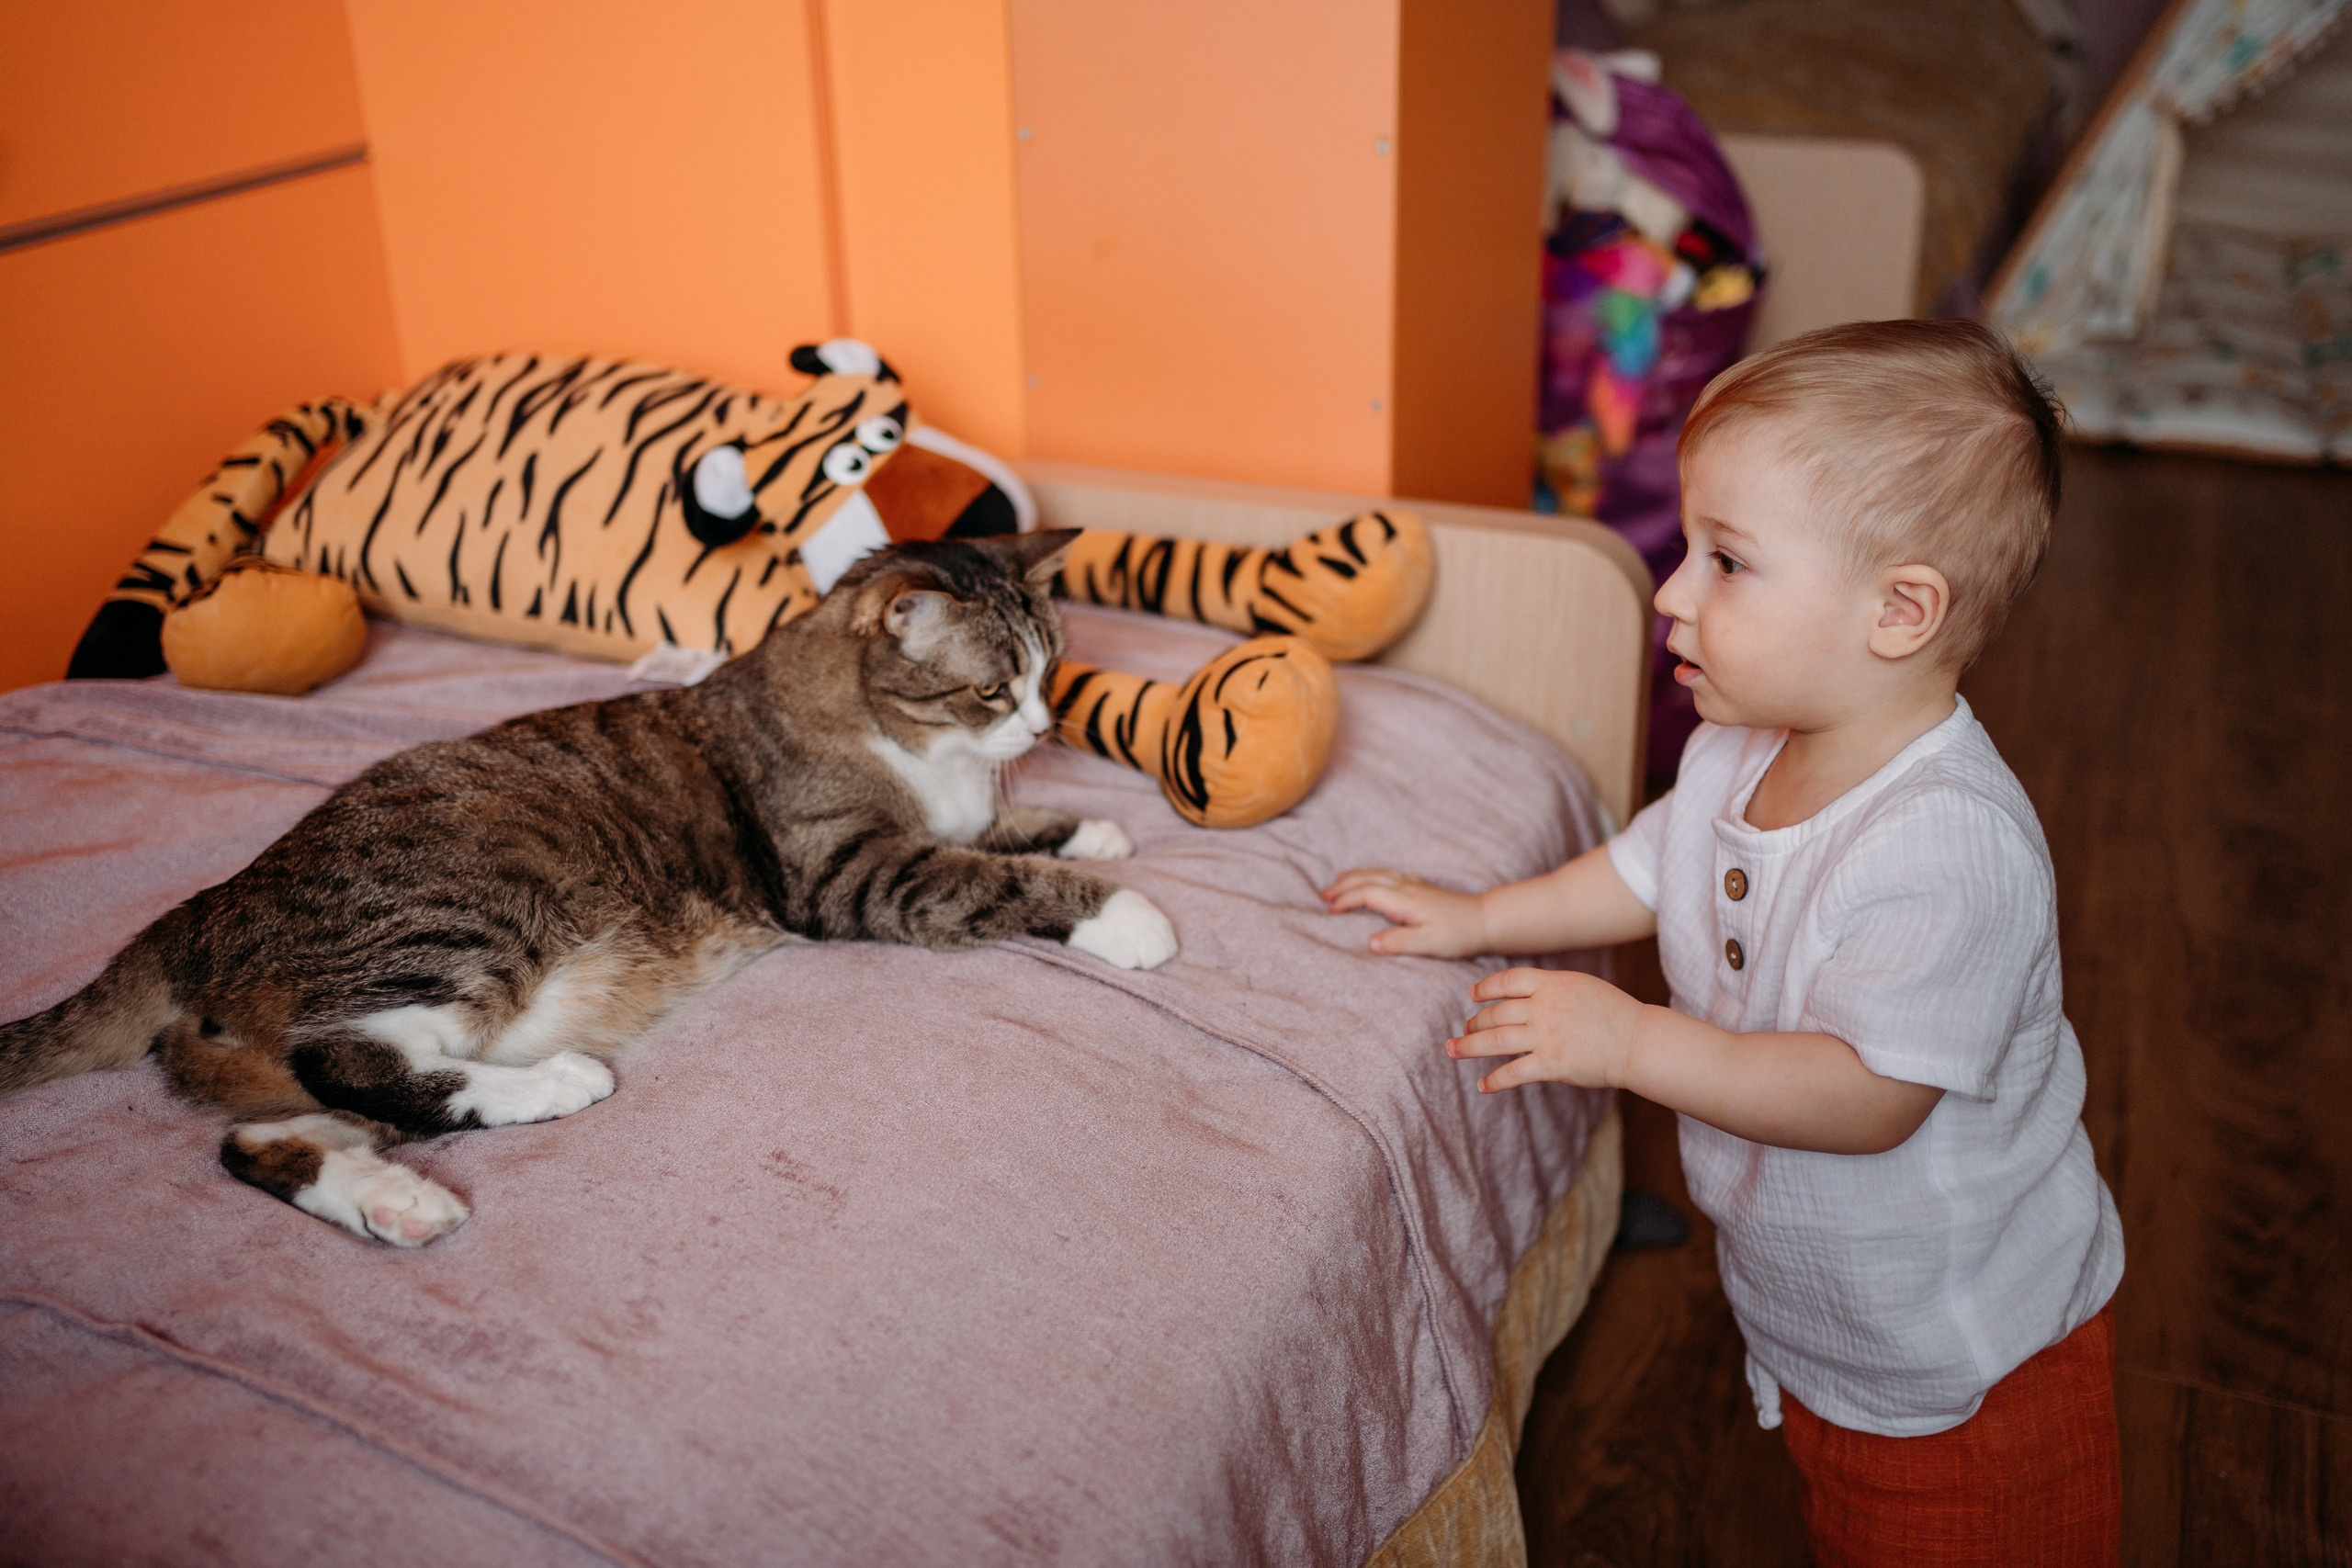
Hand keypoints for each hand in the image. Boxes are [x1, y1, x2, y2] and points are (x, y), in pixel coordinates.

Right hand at [1322, 867, 1486, 957]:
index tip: (1331, 909)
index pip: (1368, 894)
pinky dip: (1372, 875)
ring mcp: (1414, 885)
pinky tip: (1370, 879)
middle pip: (1369, 878)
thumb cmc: (1457, 935)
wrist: (1485, 920)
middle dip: (1344, 884)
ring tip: (1338, 882)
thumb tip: (1371, 943)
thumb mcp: (1428, 944)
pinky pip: (1389, 874)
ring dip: (1356, 876)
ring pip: (1378, 873)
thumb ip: (1399, 942)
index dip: (1347, 899)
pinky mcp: (1421, 888)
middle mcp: (1407, 888)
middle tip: (1324, 894)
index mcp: (1405, 900)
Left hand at [1448, 967, 1642, 1093]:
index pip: (1509, 980)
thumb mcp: (1582, 986)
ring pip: (1496, 1040)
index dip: (1486, 988)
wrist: (1638, 1041)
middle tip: (1464, 1029)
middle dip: (1475, 1022)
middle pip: (1497, 1012)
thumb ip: (1552, 988)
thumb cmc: (1615, 1014)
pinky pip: (1513, 1073)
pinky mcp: (1551, 1064)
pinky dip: (1494, 1080)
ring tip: (1454, 1049)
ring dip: (1470, 1046)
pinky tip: (1483, 1085)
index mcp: (1553, 983)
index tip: (1473, 996)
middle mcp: (1544, 1006)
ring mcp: (1546, 1035)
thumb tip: (1526, 994)